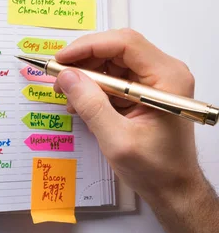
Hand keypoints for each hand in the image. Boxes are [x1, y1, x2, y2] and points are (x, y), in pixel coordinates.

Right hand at [53, 28, 218, 232]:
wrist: (173, 188)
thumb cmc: (155, 168)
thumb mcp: (117, 140)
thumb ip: (91, 105)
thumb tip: (67, 76)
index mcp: (167, 78)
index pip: (125, 43)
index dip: (89, 46)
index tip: (61, 60)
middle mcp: (164, 72)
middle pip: (117, 48)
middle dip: (84, 60)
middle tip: (59, 78)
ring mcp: (155, 80)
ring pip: (112, 60)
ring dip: (86, 74)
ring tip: (67, 94)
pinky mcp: (145, 90)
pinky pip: (114, 76)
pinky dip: (93, 85)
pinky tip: (80, 102)